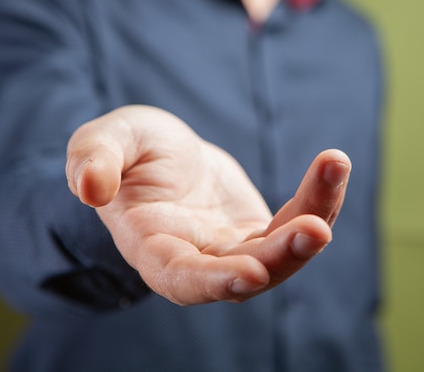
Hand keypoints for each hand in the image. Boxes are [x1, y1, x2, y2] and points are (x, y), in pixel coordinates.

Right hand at [66, 106, 350, 304]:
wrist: (162, 157)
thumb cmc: (127, 153)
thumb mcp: (102, 142)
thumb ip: (93, 160)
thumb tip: (88, 187)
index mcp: (154, 248)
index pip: (183, 278)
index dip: (214, 280)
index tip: (251, 272)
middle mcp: (199, 260)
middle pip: (246, 274)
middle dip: (282, 256)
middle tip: (316, 229)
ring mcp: (235, 249)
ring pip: (281, 251)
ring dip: (313, 219)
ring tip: (334, 168)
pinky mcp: (260, 231)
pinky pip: (297, 220)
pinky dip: (318, 197)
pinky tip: (333, 165)